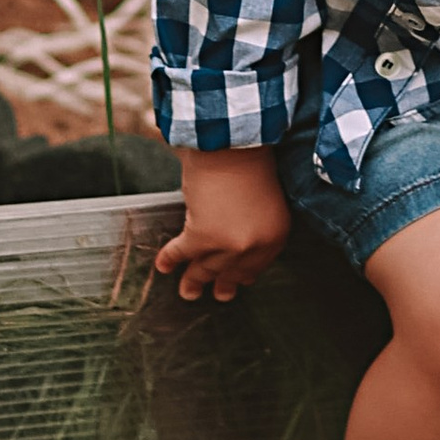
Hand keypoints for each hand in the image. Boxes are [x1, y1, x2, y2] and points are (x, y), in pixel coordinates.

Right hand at [154, 147, 292, 302]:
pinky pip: (182, 253)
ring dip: (194, 280)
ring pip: (207, 268)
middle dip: (223, 284)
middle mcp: (254, 245)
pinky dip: (170, 259)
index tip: (239, 281)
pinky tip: (163, 266)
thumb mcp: (265, 200)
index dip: (244, 274)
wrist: (233, 143)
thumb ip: (256, 225)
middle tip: (219, 295)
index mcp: (275, 236)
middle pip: (233, 271)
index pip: (258, 265)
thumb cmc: (250, 161)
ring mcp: (228, 244)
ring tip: (187, 291)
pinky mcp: (202, 236)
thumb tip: (236, 242)